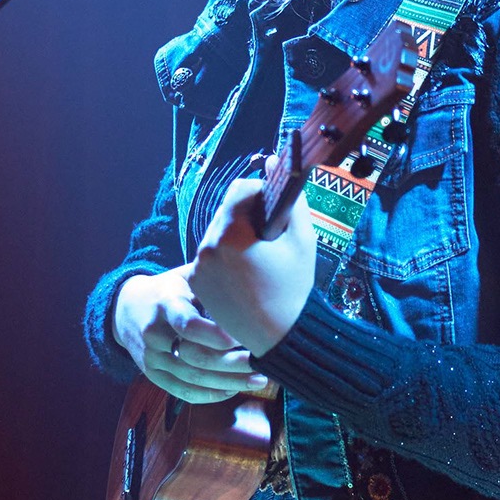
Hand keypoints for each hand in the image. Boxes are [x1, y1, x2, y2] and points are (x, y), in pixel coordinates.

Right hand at [113, 264, 270, 403]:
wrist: (126, 309)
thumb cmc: (167, 290)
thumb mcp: (184, 277)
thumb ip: (210, 279)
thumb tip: (250, 277)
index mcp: (165, 304)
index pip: (187, 324)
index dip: (215, 335)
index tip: (242, 337)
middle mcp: (154, 333)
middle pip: (195, 357)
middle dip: (233, 364)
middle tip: (263, 361)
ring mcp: (151, 357)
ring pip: (193, 378)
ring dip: (229, 382)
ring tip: (258, 379)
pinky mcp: (152, 374)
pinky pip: (183, 391)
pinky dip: (210, 395)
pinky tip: (233, 390)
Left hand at [187, 172, 315, 356]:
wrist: (280, 337)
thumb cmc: (294, 288)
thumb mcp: (303, 239)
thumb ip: (291, 198)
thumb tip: (275, 162)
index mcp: (230, 235)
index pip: (240, 190)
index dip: (261, 194)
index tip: (275, 213)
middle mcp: (206, 248)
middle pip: (227, 212)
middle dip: (248, 219)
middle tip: (269, 241)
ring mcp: (197, 268)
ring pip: (218, 234)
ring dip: (236, 237)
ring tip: (258, 260)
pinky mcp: (196, 283)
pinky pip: (210, 256)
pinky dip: (226, 258)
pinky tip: (245, 274)